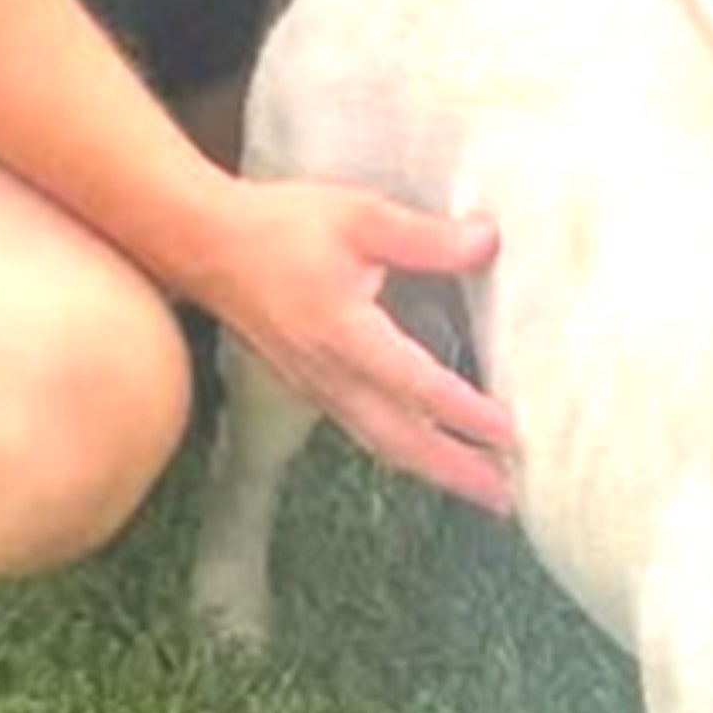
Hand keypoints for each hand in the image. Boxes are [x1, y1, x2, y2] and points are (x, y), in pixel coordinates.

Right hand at [183, 181, 518, 512]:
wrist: (202, 245)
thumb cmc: (277, 227)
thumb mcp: (359, 215)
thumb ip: (425, 237)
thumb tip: (487, 241)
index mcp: (345, 334)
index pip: (416, 385)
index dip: (464, 413)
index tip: (510, 434)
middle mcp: (330, 373)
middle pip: (402, 438)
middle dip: (457, 470)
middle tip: (508, 497)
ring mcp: (316, 386)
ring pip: (382, 442)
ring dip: (434, 469)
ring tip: (482, 490)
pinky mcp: (309, 386)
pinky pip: (362, 431)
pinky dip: (401, 451)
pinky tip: (424, 455)